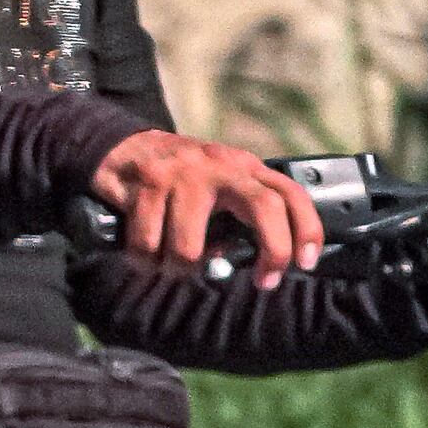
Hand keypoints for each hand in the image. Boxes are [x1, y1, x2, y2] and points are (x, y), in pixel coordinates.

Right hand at [91, 129, 324, 289]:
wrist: (121, 145)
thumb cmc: (177, 180)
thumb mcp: (218, 186)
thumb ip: (240, 216)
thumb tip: (254, 265)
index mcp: (243, 168)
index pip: (289, 192)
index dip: (307, 229)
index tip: (304, 263)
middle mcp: (219, 165)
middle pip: (264, 207)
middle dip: (272, 252)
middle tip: (263, 282)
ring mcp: (182, 172)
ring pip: (191, 248)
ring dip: (178, 270)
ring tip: (170, 264)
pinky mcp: (147, 182)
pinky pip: (148, 245)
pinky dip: (142, 261)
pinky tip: (143, 254)